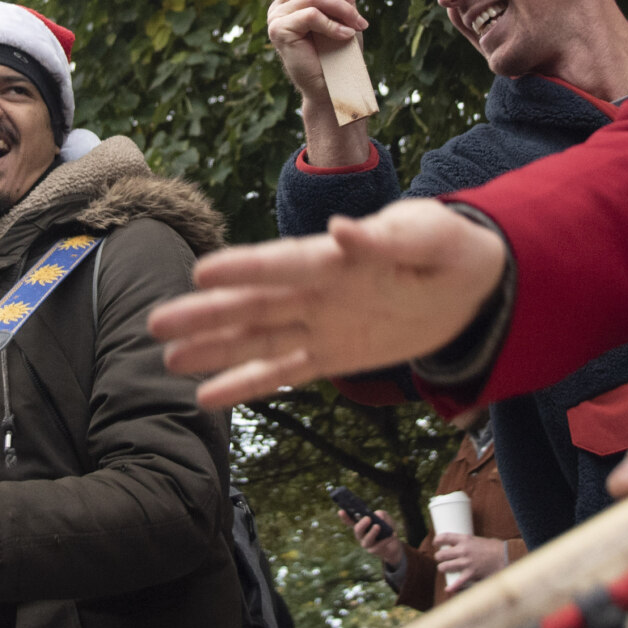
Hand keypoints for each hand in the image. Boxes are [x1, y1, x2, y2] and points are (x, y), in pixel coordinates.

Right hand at [152, 200, 508, 407]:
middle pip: (254, 304)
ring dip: (214, 349)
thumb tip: (342, 230)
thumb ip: (388, 238)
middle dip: (206, 314)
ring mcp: (321, 323)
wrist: (472, 282)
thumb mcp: (431, 236)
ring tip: (166, 359)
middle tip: (155, 322)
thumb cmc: (448, 246)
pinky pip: (285, 371)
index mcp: (337, 258)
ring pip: (258, 338)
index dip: (245, 269)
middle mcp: (318, 291)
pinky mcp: (332, 355)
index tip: (201, 273)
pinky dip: (248, 383)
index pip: (285, 264)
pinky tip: (207, 397)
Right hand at [268, 0, 373, 167]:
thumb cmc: (339, 48)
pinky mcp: (279, 32)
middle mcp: (278, 4)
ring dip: (342, 7)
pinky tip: (345, 35)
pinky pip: (310, 13)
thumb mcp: (341, 5)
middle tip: (354, 3)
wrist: (335, 85)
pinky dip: (333, 23)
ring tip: (356, 23)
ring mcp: (275, 18)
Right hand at [348, 510, 403, 568]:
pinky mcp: (374, 550)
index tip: (341, 511)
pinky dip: (386, 539)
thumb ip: (381, 514)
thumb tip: (378, 516)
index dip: (345, 517)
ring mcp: (366, 544)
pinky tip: (392, 534)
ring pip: (366, 540)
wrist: (394, 544)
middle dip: (362, 524)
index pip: (350, 521)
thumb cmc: (386, 528)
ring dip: (372, 533)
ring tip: (378, 526)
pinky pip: (379, 546)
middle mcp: (361, 535)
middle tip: (368, 518)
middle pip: (357, 530)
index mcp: (361, 525)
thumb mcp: (385, 518)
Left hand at [435, 532, 508, 587]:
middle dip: (439, 557)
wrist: (506, 557)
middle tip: (441, 559)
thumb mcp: (479, 540)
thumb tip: (459, 547)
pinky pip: (458, 582)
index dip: (437, 540)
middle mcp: (463, 550)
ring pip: (445, 567)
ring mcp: (466, 562)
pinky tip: (448, 588)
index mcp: (465, 539)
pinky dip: (452, 587)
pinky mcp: (471, 573)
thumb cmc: (494, 548)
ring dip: (442, 568)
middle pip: (441, 554)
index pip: (445, 537)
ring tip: (444, 569)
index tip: (436, 543)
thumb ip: (468, 544)